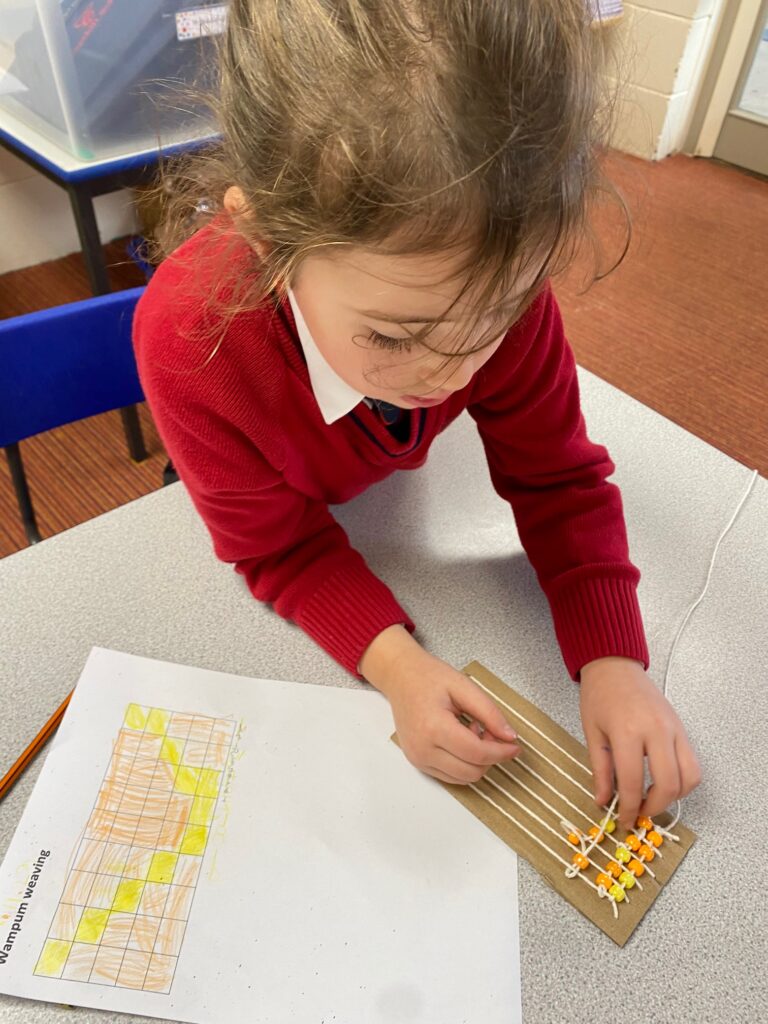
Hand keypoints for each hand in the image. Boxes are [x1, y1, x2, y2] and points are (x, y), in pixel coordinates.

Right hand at [359, 625, 519, 782]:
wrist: (400, 678)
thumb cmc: (428, 677)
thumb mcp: (464, 686)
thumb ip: (490, 712)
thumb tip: (510, 737)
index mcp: (434, 727)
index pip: (477, 753)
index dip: (501, 752)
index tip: (515, 746)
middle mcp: (423, 749)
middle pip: (472, 771)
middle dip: (490, 756)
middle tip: (491, 731)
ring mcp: (418, 759)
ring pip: (463, 778)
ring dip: (477, 761)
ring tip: (473, 732)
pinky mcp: (418, 763)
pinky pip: (451, 776)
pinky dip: (464, 764)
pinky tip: (462, 741)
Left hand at [580, 656, 700, 828]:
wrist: (615, 667)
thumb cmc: (599, 696)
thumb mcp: (592, 733)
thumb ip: (600, 770)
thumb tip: (603, 802)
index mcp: (628, 731)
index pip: (634, 782)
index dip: (629, 808)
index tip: (624, 820)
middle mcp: (656, 730)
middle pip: (668, 784)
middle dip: (654, 808)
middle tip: (640, 814)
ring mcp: (674, 729)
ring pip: (689, 776)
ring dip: (674, 797)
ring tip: (653, 799)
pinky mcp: (682, 728)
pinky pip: (693, 763)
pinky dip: (683, 780)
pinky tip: (664, 782)